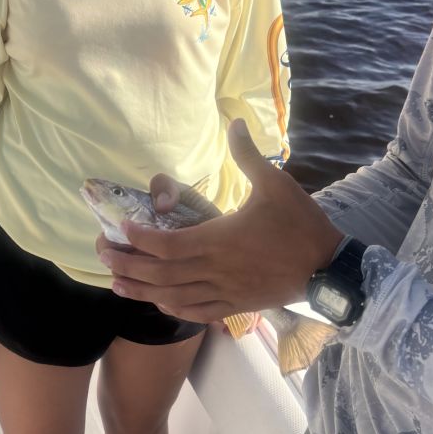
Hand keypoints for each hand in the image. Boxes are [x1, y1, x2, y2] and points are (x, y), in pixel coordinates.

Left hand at [97, 119, 344, 322]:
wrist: (329, 269)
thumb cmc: (300, 224)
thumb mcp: (275, 184)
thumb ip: (248, 155)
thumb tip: (235, 122)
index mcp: (219, 239)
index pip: (167, 244)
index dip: (139, 239)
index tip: (120, 229)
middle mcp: (215, 269)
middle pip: (161, 273)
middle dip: (128, 266)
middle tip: (103, 257)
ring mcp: (225, 291)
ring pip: (174, 297)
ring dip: (142, 292)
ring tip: (116, 286)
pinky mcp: (237, 305)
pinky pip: (198, 312)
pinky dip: (174, 309)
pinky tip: (160, 304)